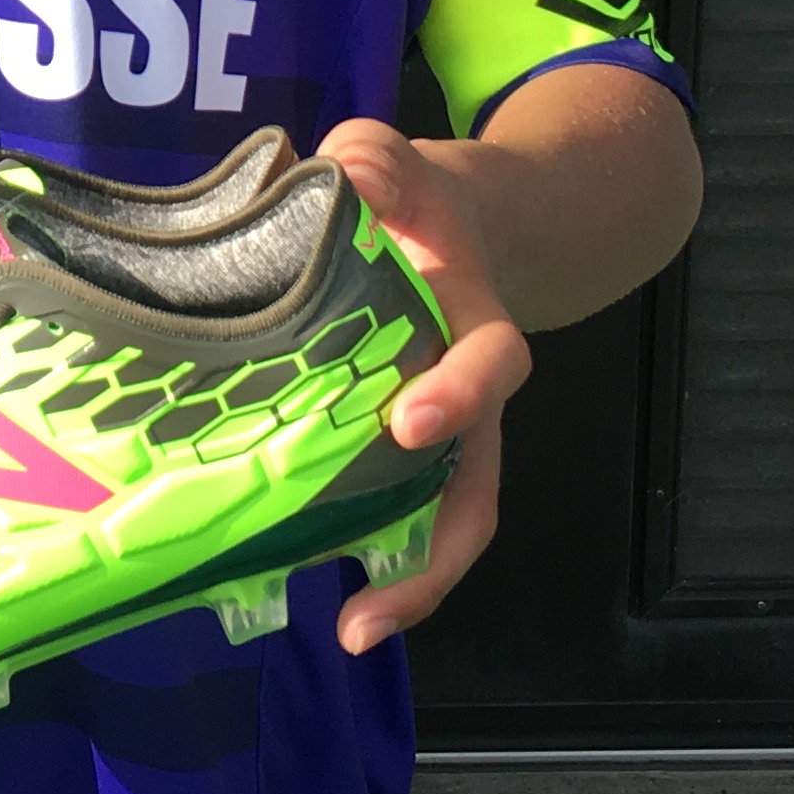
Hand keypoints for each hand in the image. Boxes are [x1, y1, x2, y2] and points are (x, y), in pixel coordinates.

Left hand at [315, 116, 535, 655]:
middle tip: (375, 604)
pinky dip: (365, 555)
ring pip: (441, 521)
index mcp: (475, 326)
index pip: (489, 366)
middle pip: (476, 486)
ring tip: (353, 632)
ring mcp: (439, 436)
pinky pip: (392, 515)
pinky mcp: (394, 453)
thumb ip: (376, 161)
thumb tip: (343, 172)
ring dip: (408, 581)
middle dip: (436, 550)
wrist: (444, 223)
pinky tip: (304, 585)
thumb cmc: (416, 202)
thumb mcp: (398, 163)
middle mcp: (467, 398)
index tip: (410, 420)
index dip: (458, 396)